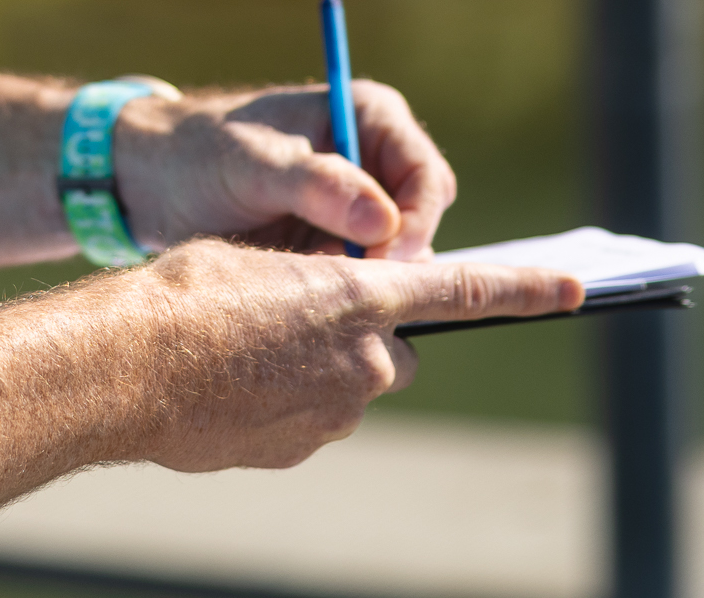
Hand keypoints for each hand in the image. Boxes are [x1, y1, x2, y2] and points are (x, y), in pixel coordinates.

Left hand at [111, 82, 458, 260]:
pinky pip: (360, 276)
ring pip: (393, 256)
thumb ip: (319, 186)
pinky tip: (299, 292)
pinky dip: (339, 288)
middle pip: (420, 221)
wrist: (151, 180)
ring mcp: (356, 203)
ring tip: (309, 284)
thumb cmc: (201, 153)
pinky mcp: (334, 240)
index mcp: (370, 116)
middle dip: (391, 258)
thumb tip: (383, 222)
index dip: (414, 224)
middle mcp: (375, 158)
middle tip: (347, 287)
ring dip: (361, 277)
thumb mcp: (254, 165)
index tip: (381, 262)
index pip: (427, 178)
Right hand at [132, 240, 579, 471]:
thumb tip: (324, 312)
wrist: (126, 366)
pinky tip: (228, 386)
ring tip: (243, 351)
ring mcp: (334, 411)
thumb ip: (313, 280)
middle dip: (363, 338)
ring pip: (347, 386)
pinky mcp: (299, 447)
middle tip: (295, 321)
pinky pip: (308, 418)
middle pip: (393, 350)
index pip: (463, 290)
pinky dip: (282, 403)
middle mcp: (363, 357)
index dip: (526, 288)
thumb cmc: (183, 291)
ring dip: (317, 370)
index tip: (577, 287)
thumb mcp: (258, 257)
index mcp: (359, 294)